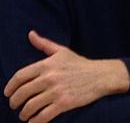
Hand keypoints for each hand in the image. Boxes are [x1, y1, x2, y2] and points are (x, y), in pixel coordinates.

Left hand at [3, 31, 128, 122]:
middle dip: (14, 102)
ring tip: (24, 115)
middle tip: (15, 106)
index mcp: (47, 65)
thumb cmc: (80, 64)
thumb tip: (30, 34)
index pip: (20, 77)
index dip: (10, 87)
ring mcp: (57, 91)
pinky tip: (34, 121)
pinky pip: (43, 116)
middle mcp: (50, 77)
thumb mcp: (62, 51)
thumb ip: (44, 44)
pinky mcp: (64, 103)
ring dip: (23, 114)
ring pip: (30, 107)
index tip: (8, 93)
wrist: (101, 75)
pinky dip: (35, 121)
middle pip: (22, 93)